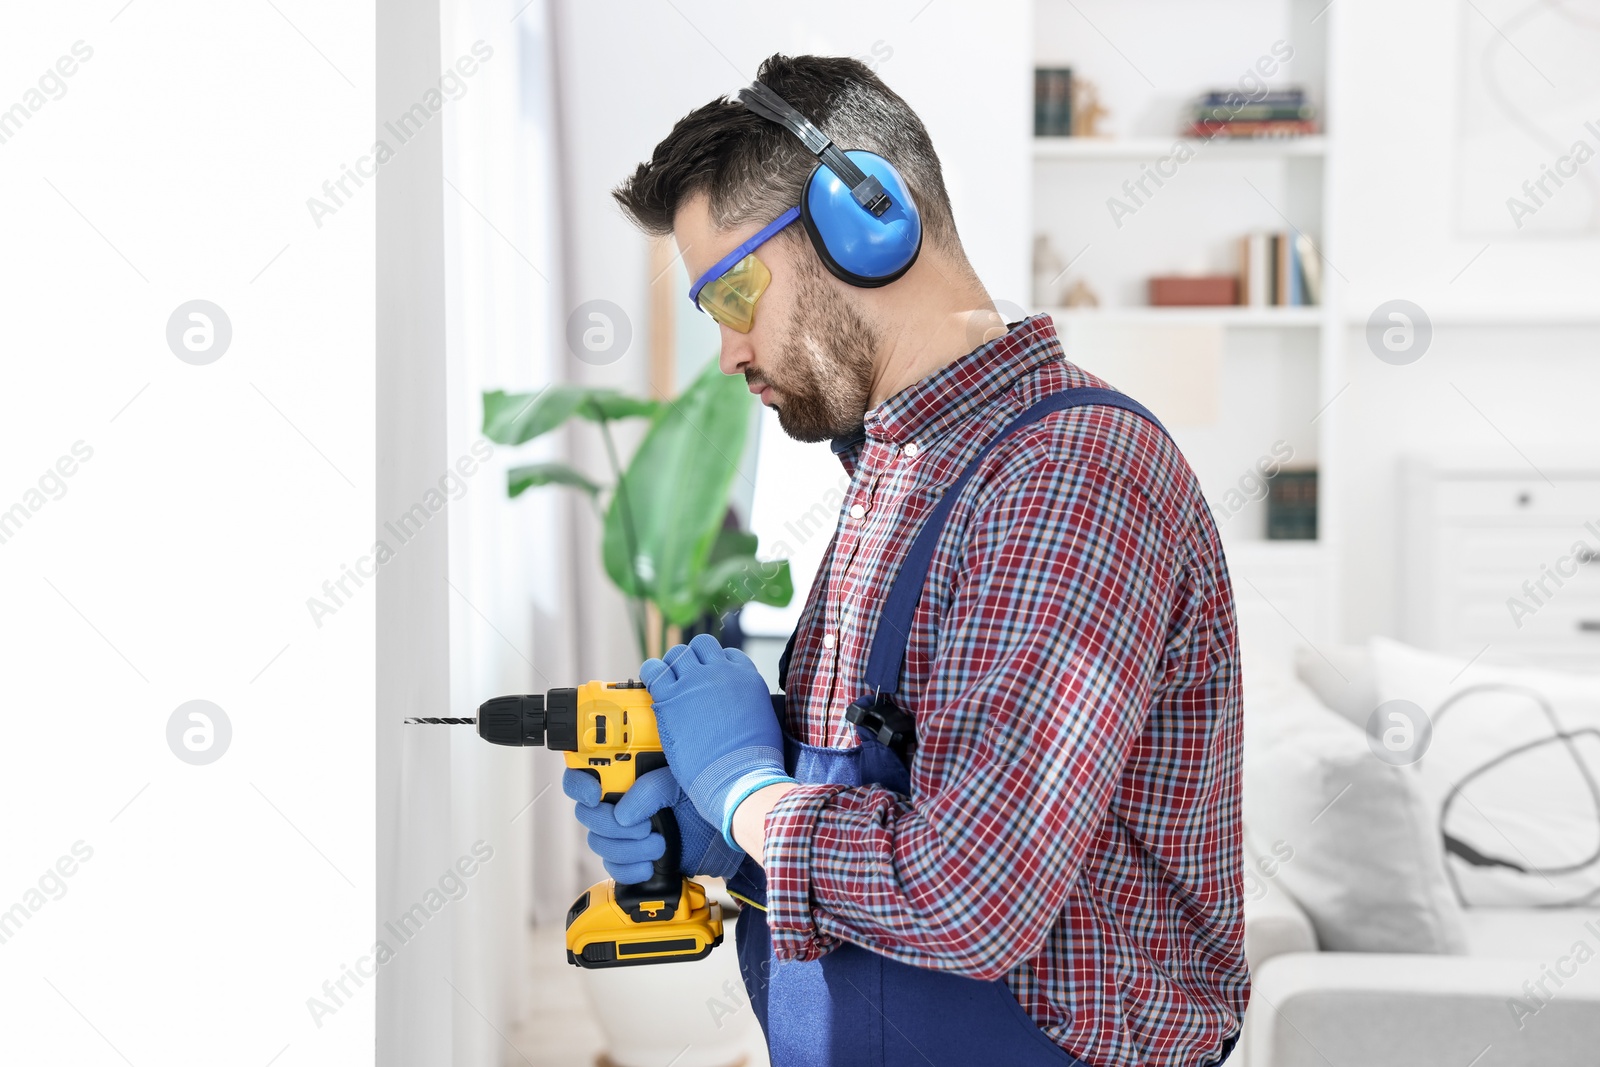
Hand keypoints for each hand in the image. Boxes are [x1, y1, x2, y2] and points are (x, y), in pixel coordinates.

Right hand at [562, 766, 742, 883]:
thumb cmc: (711, 795)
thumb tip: (623, 815)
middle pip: (587, 815)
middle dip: (611, 825)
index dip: (579, 783)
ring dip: (626, 849)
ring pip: (599, 843)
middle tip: (643, 827)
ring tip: (658, 844)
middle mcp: (623, 801)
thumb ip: (649, 789)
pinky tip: (650, 865)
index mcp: (629, 774)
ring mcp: (627, 830)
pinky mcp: (635, 855)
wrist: (732, 828)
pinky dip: (629, 869)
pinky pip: (614, 868)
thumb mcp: (680, 781)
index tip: (594, 795)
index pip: (584, 773)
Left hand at [640, 633, 796, 848]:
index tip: (711, 678)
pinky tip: (651, 684)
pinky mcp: (671, 697)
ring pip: (677, 653)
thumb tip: (741, 708)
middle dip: (693, 659)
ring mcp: (695, 682)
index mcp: (746, 677)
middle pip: (701, 645)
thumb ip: (750, 704)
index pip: (729, 654)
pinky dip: (651, 673)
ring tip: (668, 682)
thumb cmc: (753, 760)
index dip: (717, 665)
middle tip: (686, 678)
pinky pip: (653, 670)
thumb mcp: (764, 721)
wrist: (738, 777)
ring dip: (672, 665)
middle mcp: (721, 672)